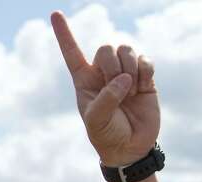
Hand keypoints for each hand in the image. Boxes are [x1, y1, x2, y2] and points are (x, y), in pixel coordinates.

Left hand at [51, 11, 158, 166]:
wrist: (130, 148)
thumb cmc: (106, 134)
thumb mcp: (97, 120)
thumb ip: (106, 98)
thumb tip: (124, 79)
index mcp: (84, 80)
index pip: (72, 52)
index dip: (64, 33)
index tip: (55, 13)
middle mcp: (103, 73)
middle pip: (106, 48)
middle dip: (111, 66)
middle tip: (116, 87)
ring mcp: (125, 73)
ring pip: (127, 50)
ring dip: (129, 69)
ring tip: (130, 91)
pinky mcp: (145, 78)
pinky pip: (146, 60)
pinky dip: (145, 71)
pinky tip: (142, 87)